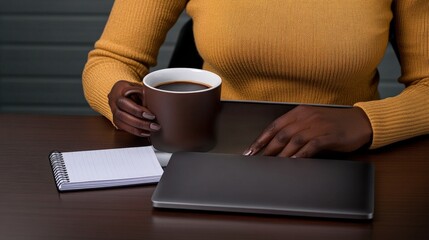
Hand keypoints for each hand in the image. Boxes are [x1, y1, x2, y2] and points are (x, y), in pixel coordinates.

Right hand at [108, 80, 160, 136]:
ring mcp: (114, 112)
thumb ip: (146, 92)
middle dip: (140, 122)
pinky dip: (136, 131)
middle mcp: (113, 102)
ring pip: (123, 123)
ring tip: (152, 129)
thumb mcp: (140, 86)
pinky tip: (146, 133)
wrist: (123, 92)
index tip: (151, 115)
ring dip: (139, 128)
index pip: (125, 103)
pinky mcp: (117, 120)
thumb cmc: (134, 88)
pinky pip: (124, 128)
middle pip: (123, 115)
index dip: (137, 111)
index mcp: (119, 90)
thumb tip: (157, 100)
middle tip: (154, 125)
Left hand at [243, 105, 372, 157]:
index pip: (275, 125)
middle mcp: (306, 117)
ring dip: (281, 154)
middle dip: (267, 148)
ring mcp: (318, 126)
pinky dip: (300, 154)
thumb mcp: (312, 121)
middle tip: (257, 160)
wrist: (360, 122)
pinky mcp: (329, 136)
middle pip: (281, 134)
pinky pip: (311, 146)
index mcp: (299, 112)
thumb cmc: (334, 123)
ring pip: (294, 140)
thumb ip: (295, 129)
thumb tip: (276, 145)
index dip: (261, 138)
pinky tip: (293, 162)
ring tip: (271, 164)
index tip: (251, 150)